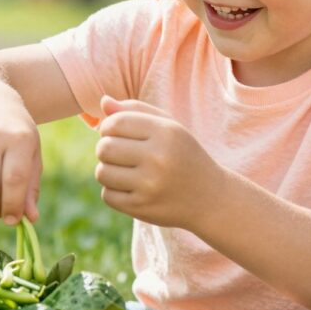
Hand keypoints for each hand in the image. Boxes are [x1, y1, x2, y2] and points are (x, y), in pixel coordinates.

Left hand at [94, 95, 219, 229]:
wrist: (209, 198)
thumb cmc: (182, 155)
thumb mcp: (168, 127)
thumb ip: (136, 110)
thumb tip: (104, 101)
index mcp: (166, 133)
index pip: (116, 123)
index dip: (108, 127)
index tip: (117, 133)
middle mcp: (158, 158)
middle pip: (104, 148)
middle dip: (106, 149)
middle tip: (121, 154)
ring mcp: (150, 185)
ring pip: (102, 173)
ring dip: (108, 171)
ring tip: (126, 171)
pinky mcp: (141, 208)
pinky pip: (107, 195)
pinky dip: (114, 192)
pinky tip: (132, 189)